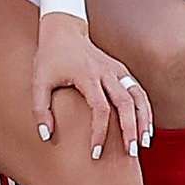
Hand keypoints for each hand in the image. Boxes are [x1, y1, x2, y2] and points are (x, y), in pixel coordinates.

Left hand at [31, 7, 144, 151]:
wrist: (64, 31)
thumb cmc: (50, 58)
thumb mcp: (38, 82)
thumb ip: (40, 110)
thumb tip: (46, 136)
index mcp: (86, 75)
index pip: (100, 108)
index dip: (100, 132)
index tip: (96, 152)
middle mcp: (106, 72)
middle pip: (125, 103)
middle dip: (130, 130)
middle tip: (131, 154)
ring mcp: (117, 70)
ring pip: (138, 97)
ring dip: (143, 121)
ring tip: (144, 144)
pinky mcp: (122, 70)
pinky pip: (139, 92)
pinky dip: (145, 110)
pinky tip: (146, 129)